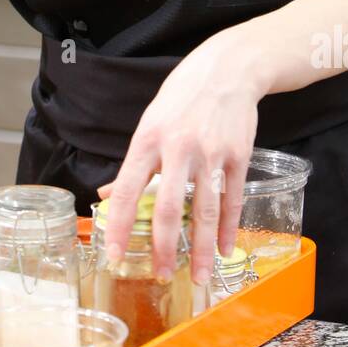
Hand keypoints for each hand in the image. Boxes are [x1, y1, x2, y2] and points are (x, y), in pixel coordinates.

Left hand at [99, 29, 267, 285]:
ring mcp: (211, 153)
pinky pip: (232, 199)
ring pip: (204, 211)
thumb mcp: (150, 122)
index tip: (114, 255)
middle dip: (163, 247)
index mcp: (148, 140)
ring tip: (198, 276)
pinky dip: (228, 229)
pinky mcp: (238, 155)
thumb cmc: (182, 97)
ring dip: (200, 249)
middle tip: (160, 276)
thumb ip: (134, 163)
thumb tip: (109, 195)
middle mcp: (178, 148)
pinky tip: (224, 249)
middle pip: (168, 207)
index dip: (119, 226)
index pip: (127, 190)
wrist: (227, 69)